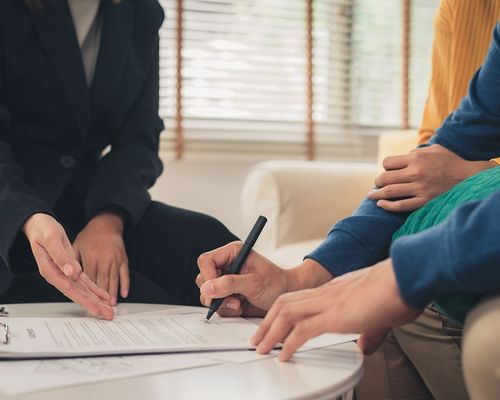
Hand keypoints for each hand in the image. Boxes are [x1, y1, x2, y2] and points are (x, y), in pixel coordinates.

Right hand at [23, 213, 113, 318]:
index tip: (96, 308)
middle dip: (94, 305)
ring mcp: (65, 274)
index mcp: (51, 271)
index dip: (84, 300)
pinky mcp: (71, 269)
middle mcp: (58, 276)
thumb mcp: (51, 240)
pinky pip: (85, 282)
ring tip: (108, 310)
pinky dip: (95, 289)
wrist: (40, 225)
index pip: (69, 289)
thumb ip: (60, 257)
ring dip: (96, 300)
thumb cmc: (44, 230)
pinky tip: (103, 296)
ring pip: (83, 290)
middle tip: (108, 314)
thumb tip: (71, 272)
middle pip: (78, 294)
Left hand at [73, 212, 128, 305]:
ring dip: (112, 293)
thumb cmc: (89, 235)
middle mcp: (104, 259)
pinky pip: (124, 274)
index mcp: (91, 256)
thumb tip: (70, 274)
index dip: (87, 292)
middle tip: (101, 310)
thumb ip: (71, 260)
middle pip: (102, 282)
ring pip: (113, 279)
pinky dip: (124, 284)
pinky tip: (123, 294)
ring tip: (110, 305)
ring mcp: (115, 259)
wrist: (106, 224)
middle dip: (100, 298)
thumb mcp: (76, 245)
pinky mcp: (122, 259)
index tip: (87, 302)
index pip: (88, 279)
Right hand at [196, 242, 331, 316]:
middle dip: (216, 293)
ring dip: (222, 303)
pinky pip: (216, 304)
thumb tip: (206, 288)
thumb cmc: (276, 284)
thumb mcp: (254, 283)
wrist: (287, 296)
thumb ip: (230, 284)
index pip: (206, 261)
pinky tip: (241, 306)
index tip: (215, 290)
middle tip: (234, 300)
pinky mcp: (227, 294)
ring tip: (240, 304)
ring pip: (207, 294)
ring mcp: (225, 281)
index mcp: (233, 253)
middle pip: (203, 279)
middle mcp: (226, 266)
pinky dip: (227, 309)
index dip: (207, 276)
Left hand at [251, 259, 420, 360]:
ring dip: (271, 332)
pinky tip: (284, 355)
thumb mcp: (380, 313)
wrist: (408, 275)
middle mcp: (326, 293)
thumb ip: (369, 329)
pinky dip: (289, 344)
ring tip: (262, 348)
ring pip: (287, 314)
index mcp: (334, 290)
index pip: (299, 298)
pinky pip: (303, 331)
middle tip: (258, 338)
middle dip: (267, 322)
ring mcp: (329, 303)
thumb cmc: (399, 287)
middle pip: (285, 303)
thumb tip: (366, 345)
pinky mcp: (336, 315)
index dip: (282, 312)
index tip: (274, 326)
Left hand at [368, 144, 496, 211]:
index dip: (385, 167)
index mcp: (416, 158)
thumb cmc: (450, 161)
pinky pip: (400, 206)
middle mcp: (415, 173)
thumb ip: (416, 152)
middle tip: (377, 184)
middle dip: (378, 181)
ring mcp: (419, 188)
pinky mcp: (424, 201)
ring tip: (372, 195)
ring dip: (377, 194)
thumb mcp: (433, 149)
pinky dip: (387, 206)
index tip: (387, 171)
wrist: (469, 177)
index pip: (387, 163)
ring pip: (389, 192)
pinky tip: (381, 205)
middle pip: (384, 177)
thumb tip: (402, 156)